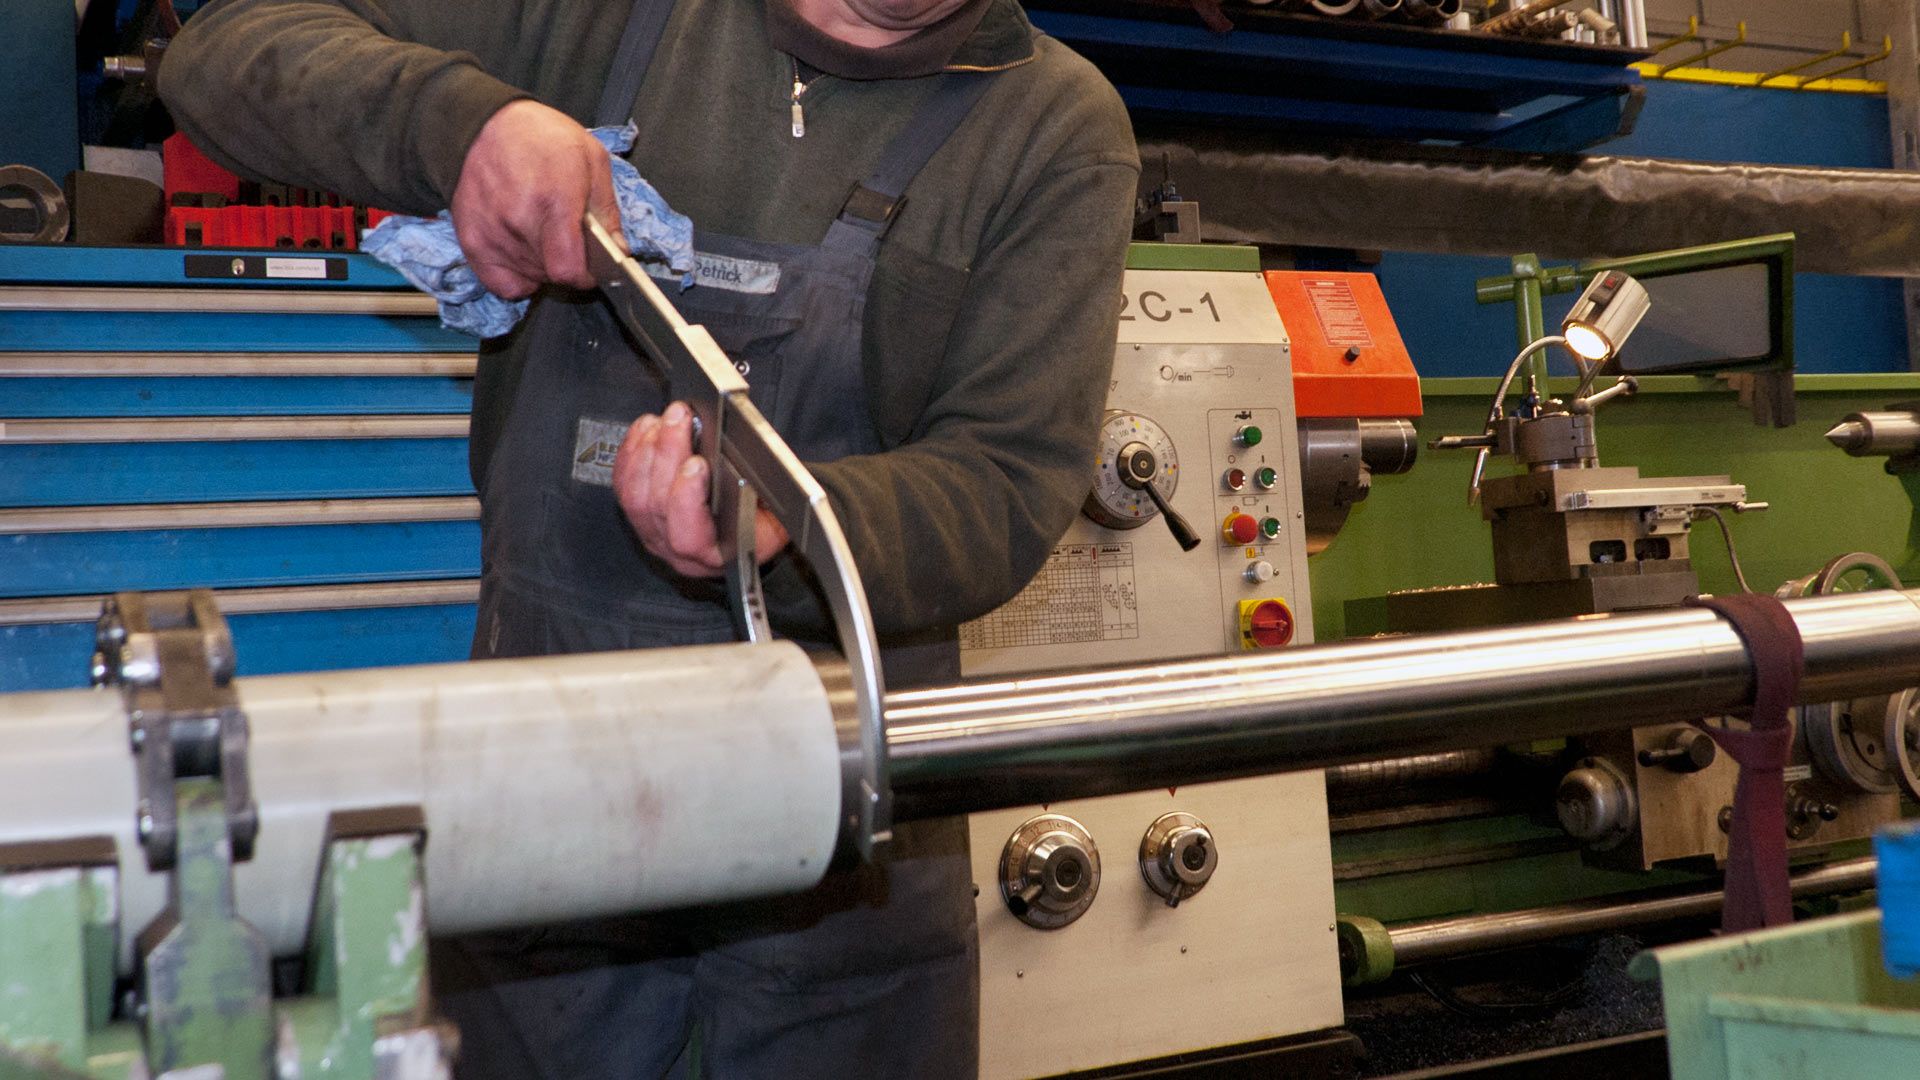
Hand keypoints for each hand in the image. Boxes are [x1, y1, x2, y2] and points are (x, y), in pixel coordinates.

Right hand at [451, 100, 621, 298]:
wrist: (486, 124)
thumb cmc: (544, 139)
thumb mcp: (592, 161)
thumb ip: (608, 212)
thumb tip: (619, 252)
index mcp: (554, 200)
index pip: (568, 270)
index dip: (586, 276)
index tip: (591, 267)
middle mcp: (518, 221)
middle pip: (552, 275)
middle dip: (567, 264)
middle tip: (566, 235)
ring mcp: (491, 234)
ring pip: (531, 277)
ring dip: (543, 265)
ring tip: (541, 230)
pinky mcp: (471, 241)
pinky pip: (502, 284)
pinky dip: (517, 275)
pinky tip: (523, 251)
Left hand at [612, 402, 790, 577]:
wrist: (751, 529)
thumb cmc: (763, 521)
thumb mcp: (778, 514)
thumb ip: (765, 495)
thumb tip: (749, 461)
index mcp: (716, 554)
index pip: (689, 537)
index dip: (686, 499)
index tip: (697, 463)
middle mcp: (679, 551)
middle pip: (656, 506)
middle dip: (666, 454)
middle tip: (679, 419)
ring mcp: (654, 533)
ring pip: (636, 495)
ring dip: (647, 451)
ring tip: (665, 421)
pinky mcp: (638, 516)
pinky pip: (623, 486)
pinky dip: (631, 453)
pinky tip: (647, 431)